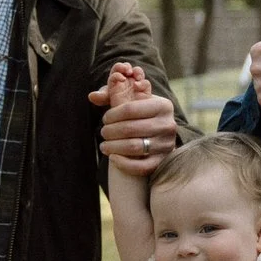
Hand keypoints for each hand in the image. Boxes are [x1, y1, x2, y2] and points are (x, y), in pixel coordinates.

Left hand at [91, 61, 175, 176]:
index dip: (111, 115)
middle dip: (110, 131)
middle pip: (130, 128)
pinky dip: (123, 163)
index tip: (105, 119)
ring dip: (113, 147)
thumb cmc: (142, 114)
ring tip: (104, 145)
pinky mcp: (162, 162)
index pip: (129, 109)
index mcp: (163, 105)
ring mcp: (166, 145)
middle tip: (103, 132)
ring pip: (134, 147)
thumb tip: (93, 96)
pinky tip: (113, 158)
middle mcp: (168, 125)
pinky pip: (141, 167)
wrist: (159, 134)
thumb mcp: (133, 99)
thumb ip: (112, 93)